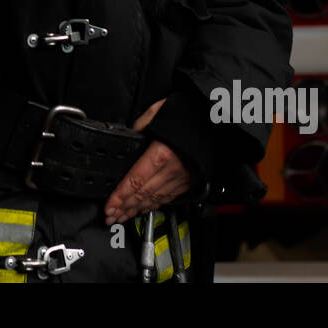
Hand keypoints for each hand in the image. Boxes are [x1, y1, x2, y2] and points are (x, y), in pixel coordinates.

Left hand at [103, 99, 190, 225]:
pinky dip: (154, 205)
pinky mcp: (189, 180)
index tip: (109, 207)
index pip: (134, 181)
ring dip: (136, 210)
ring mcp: (182, 177)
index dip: (119, 196)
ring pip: (155, 198)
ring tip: (122, 217)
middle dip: (123, 208)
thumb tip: (131, 132)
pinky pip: (168, 196)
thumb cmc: (192, 116)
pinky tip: (144, 209)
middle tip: (109, 217)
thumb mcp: (161, 110)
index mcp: (162, 153)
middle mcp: (172, 170)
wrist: (218, 123)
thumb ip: (142, 123)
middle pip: (142, 194)